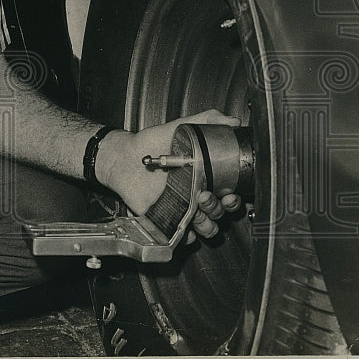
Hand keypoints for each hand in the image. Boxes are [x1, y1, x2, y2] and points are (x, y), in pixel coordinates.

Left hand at [98, 109, 242, 239]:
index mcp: (204, 178)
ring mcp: (182, 209)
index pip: (229, 196)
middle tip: (205, 194)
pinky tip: (184, 222)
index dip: (234, 198)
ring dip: (207, 222)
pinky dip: (188, 235)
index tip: (231, 193)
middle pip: (220, 213)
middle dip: (218, 208)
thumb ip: (206, 121)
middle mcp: (195, 195)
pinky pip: (183, 236)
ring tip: (195, 205)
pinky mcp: (166, 219)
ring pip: (206, 227)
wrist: (125, 156)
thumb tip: (231, 121)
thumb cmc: (151, 144)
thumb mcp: (181, 127)